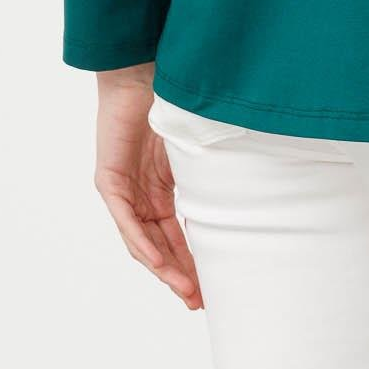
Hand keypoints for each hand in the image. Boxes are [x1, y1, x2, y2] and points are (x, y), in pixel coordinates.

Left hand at [92, 65, 204, 309]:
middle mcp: (142, 191)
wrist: (142, 66)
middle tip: (201, 301)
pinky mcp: (109, 179)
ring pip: (142, 240)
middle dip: (181, 274)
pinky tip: (158, 262)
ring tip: (186, 291)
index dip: (194, 260)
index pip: (177, 232)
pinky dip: (142, 242)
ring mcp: (125, 187)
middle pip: (161, 243)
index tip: (213, 286)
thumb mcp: (199, 144)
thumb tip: (259, 184)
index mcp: (163, 185)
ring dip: (164, 267)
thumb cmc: (173, 96)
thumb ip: (213, 169)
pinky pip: (126, 220)